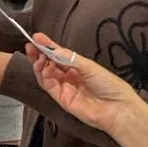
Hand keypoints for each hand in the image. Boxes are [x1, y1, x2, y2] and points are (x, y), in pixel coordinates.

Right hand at [28, 32, 143, 136]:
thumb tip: (52, 49)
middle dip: (39, 54)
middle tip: (30, 45)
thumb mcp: (89, 66)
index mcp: (78, 67)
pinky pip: (48, 86)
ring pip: (46, 75)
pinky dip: (43, 75)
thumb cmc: (108, 84)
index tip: (37, 37)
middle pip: (49, 64)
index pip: (59, 55)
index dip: (48, 46)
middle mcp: (70, 77)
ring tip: (37, 54)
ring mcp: (65, 88)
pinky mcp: (61, 99)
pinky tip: (44, 65)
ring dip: (39, 64)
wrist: (117, 108)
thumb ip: (69, 58)